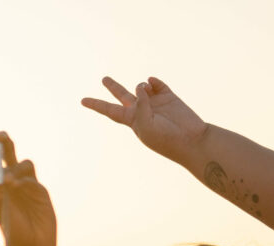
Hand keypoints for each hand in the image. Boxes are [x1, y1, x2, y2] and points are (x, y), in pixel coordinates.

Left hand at [0, 131, 56, 245]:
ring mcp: (28, 186)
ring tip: (6, 179)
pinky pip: (33, 181)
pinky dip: (24, 181)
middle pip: (10, 155)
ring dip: (15, 168)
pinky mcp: (41, 193)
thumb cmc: (12, 230)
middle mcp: (13, 181)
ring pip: (24, 165)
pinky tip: (18, 187)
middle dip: (4, 143)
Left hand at [81, 76, 206, 163]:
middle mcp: (141, 110)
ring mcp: (155, 102)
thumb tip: (141, 85)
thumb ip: (139, 105)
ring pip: (140, 86)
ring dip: (140, 85)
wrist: (191, 139)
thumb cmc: (165, 138)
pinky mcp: (168, 96)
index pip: (109, 111)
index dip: (96, 104)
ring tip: (146, 91)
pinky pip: (156, 83)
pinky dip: (152, 81)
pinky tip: (152, 84)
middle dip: (113, 87)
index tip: (82, 100)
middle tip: (104, 79)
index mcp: (132, 120)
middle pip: (122, 95)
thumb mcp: (145, 125)